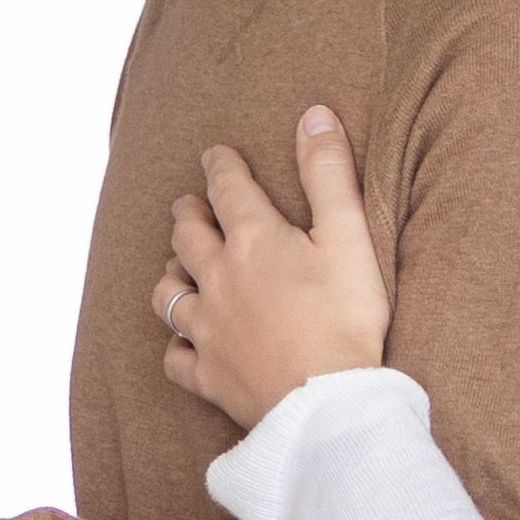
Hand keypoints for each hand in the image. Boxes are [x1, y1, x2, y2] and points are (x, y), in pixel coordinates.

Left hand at [154, 107, 389, 428]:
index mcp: (253, 241)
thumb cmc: (345, 319)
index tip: (215, 155)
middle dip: (187, 214)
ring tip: (176, 267)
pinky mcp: (207, 376)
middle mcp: (218, 280)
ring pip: (169, 294)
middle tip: (188, 205)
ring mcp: (207, 330)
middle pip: (187, 236)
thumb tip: (314, 114)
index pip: (227, 188)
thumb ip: (329, 173)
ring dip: (171, 274)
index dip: (220, 166)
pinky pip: (176, 358)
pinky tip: (185, 344)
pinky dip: (177, 346)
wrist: (328, 404)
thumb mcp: (350, 237)